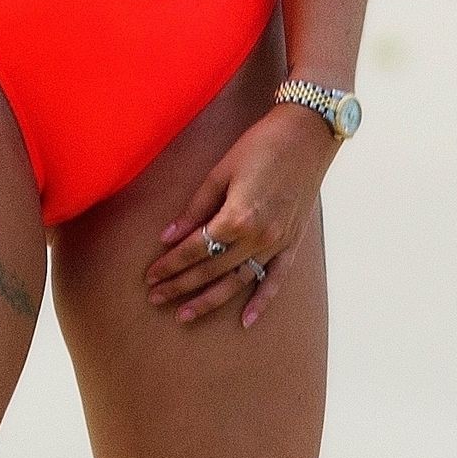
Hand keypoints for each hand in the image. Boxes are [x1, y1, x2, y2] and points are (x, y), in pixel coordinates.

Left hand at [145, 104, 336, 329]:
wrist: (306, 136)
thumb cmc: (259, 146)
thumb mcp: (219, 173)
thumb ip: (194, 209)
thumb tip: (167, 237)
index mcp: (235, 218)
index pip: (194, 250)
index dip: (170, 265)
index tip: (151, 276)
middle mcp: (257, 238)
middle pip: (212, 270)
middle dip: (181, 286)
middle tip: (156, 298)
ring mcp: (277, 244)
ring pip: (239, 282)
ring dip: (210, 300)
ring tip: (184, 315)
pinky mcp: (292, 243)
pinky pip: (275, 280)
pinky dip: (262, 302)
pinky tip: (246, 321)